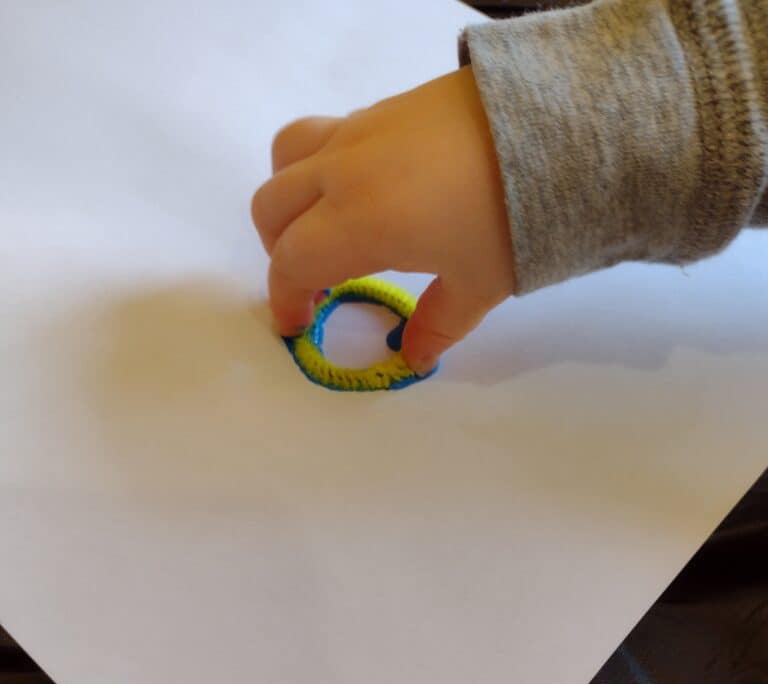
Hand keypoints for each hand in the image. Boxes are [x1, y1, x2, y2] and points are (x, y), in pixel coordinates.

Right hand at [251, 66, 515, 375]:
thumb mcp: (479, 285)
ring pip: (288, 155)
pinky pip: (326, 135)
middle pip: (272, 205)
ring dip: (291, 196)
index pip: (292, 262)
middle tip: (315, 280)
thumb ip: (437, 324)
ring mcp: (362, 129)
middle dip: (280, 249)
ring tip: (327, 225)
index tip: (298, 324)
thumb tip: (414, 357)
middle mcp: (343, 171)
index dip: (286, 299)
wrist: (559, 123)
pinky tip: (371, 192)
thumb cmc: (513, 216)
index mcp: (357, 222)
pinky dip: (322, 167)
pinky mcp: (387, 105)